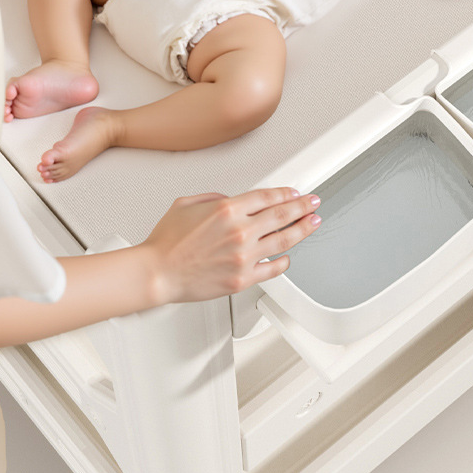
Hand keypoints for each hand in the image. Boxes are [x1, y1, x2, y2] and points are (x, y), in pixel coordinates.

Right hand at [143, 188, 321, 303]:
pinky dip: (284, 261)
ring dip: (302, 230)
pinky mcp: (242, 279)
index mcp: (227, 209)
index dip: (286, 193)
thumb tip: (231, 200)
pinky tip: (288, 257)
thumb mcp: (187, 203)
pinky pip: (272, 269)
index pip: (267, 196)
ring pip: (283, 240)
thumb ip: (213, 198)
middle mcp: (239, 231)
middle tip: (314, 203)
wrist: (158, 272)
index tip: (295, 193)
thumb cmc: (167, 241)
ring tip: (313, 223)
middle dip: (302, 207)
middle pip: (282, 215)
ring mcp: (243, 256)